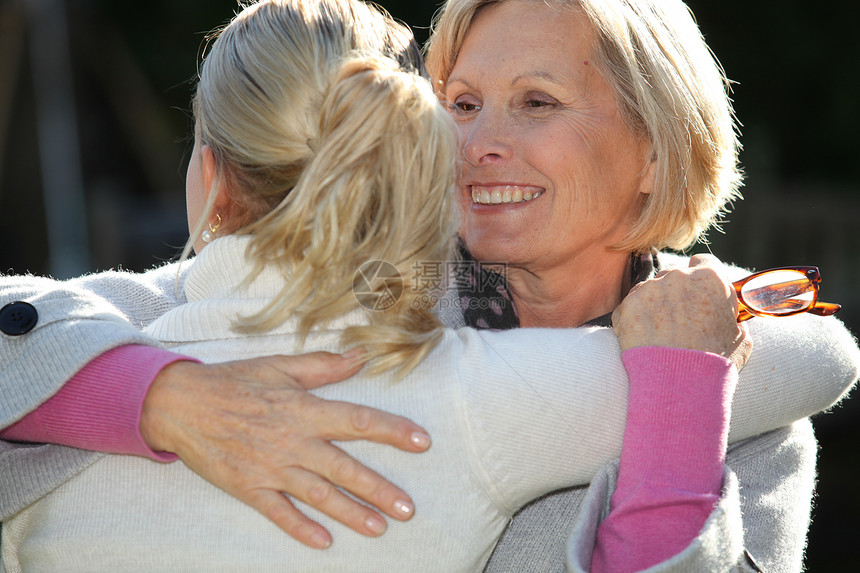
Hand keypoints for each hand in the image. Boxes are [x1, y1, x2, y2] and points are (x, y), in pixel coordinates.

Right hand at [140, 350, 430, 548]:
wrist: (180, 404)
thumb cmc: (234, 381)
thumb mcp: (280, 366)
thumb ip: (324, 366)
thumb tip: (362, 355)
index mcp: (304, 409)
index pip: (358, 421)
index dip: (392, 431)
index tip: (422, 441)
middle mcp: (293, 441)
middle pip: (345, 468)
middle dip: (379, 489)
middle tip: (408, 508)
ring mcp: (270, 468)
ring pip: (318, 495)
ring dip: (350, 513)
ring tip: (379, 528)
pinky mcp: (248, 487)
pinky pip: (278, 513)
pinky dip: (300, 528)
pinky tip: (324, 542)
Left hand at [612, 254, 751, 370]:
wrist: (679, 385)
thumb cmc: (714, 364)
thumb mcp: (740, 337)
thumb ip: (731, 317)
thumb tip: (729, 317)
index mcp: (709, 278)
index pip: (705, 262)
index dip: (702, 278)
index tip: (699, 293)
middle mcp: (677, 276)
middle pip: (675, 275)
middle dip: (676, 293)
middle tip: (678, 320)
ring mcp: (648, 289)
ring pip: (650, 290)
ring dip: (654, 305)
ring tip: (660, 334)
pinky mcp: (626, 306)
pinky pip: (630, 307)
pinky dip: (635, 320)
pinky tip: (644, 340)